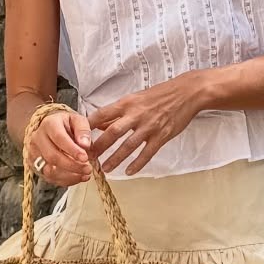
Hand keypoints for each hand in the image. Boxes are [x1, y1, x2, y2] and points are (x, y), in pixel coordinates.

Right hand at [27, 107, 94, 188]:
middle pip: (52, 156)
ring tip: (85, 174)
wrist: (52, 128)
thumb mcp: (78, 120)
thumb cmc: (67, 124)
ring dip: (69, 176)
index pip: (59, 138)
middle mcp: (38, 138)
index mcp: (49, 124)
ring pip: (49, 170)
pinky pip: (49, 178)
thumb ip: (83, 130)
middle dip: (72, 166)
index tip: (85, 158)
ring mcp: (34, 153)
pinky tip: (78, 177)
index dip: (72, 150)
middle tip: (88, 169)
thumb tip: (85, 145)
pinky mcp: (35, 165)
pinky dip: (65, 181)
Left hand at [86, 75, 206, 175]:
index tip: (78, 137)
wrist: (186, 93)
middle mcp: (136, 114)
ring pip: (129, 145)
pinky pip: (147, 153)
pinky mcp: (162, 135)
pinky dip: (137, 163)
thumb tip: (99, 124)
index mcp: (127, 103)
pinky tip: (129, 171)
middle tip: (88, 158)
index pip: (102, 114)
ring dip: (115, 158)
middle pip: (113, 132)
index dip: (89, 126)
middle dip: (99, 146)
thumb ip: (117, 113)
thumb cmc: (160, 95)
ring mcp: (149, 126)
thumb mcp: (136, 98)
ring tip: (105, 169)